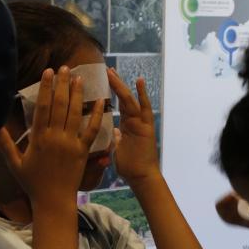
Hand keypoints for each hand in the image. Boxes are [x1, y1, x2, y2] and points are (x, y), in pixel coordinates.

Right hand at [0, 67, 104, 207]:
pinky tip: (101, 102)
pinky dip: (97, 115)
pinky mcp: (83, 151)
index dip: (46, 88)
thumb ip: (4, 143)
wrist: (53, 201)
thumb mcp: (14, 163)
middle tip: (65, 68)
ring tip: (78, 78)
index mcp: (38, 138)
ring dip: (77, 94)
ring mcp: (70, 143)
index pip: (42, 107)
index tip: (48, 72)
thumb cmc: (32, 182)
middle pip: (60, 105)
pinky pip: (92, 130)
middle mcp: (55, 137)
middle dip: (62, 84)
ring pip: (75, 113)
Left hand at [107, 67, 159, 184]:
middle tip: (106, 70)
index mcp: (125, 127)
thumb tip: (115, 132)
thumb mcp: (117, 151)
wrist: (141, 178)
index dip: (110, 93)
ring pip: (129, 100)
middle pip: (122, 99)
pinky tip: (139, 80)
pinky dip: (142, 94)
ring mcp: (140, 123)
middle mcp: (132, 122)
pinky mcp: (146, 126)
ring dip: (121, 86)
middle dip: (115, 84)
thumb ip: (116, 140)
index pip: (116, 106)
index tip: (102, 81)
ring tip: (112, 72)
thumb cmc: (129, 168)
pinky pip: (144, 108)